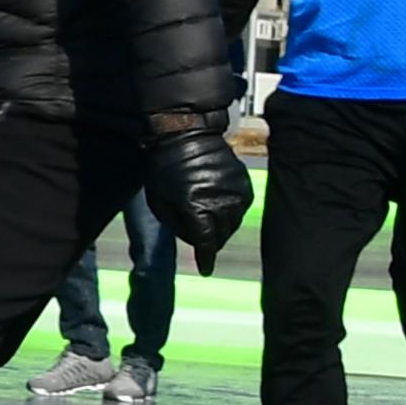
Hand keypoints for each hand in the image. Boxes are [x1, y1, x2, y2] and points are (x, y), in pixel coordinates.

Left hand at [145, 119, 254, 274]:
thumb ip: (179, 225)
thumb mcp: (160, 201)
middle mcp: (222, 203)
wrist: (186, 135)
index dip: (206, 258)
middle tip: (202, 239)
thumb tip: (196, 241)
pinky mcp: (245, 184)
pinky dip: (230, 212)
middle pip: (221, 235)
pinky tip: (217, 204)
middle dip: (211, 241)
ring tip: (207, 217)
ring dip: (221, 227)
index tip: (205, 269)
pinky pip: (240, 208)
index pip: (207, 242)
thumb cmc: (165, 169)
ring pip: (233, 224)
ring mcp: (237, 193)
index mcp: (198, 208)